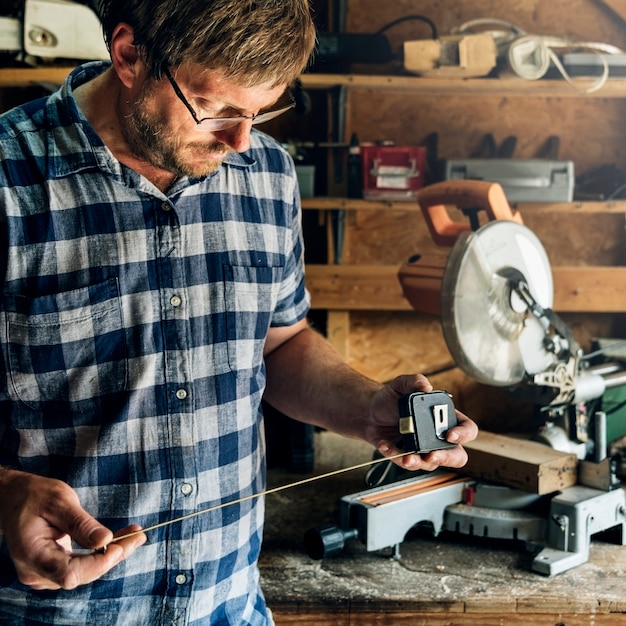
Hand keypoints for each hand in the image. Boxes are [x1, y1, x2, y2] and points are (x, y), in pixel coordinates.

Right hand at [0, 469, 145, 589]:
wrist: (14, 498)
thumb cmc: (34, 496)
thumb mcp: (59, 502)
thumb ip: (80, 523)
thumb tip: (105, 540)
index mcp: (32, 554)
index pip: (69, 573)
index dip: (98, 564)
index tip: (121, 546)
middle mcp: (35, 571)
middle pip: (80, 575)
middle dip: (113, 556)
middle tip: (139, 536)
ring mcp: (42, 573)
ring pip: (83, 571)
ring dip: (111, 554)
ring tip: (135, 535)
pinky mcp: (52, 568)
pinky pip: (80, 565)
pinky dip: (101, 553)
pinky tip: (120, 539)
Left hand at [363, 373, 477, 471]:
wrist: (369, 411)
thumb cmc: (391, 398)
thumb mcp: (401, 384)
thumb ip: (415, 380)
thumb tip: (426, 386)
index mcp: (444, 418)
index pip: (467, 429)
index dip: (463, 434)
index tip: (450, 435)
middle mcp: (438, 437)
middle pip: (457, 456)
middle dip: (447, 458)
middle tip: (432, 456)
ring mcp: (424, 449)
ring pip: (430, 465)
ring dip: (419, 463)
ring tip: (406, 457)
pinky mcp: (407, 457)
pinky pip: (405, 463)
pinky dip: (395, 456)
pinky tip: (385, 445)